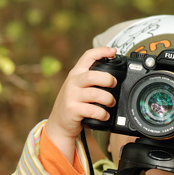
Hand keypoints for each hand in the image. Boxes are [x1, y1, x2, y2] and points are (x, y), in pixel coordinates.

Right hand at [46, 47, 117, 162]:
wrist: (59, 123)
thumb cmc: (74, 104)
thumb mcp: (78, 87)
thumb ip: (91, 81)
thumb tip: (114, 77)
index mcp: (76, 74)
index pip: (87, 56)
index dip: (101, 51)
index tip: (113, 51)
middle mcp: (73, 82)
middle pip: (92, 76)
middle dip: (107, 79)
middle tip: (114, 84)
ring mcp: (72, 96)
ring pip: (95, 94)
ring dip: (108, 99)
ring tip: (111, 103)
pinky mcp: (73, 110)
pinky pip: (92, 110)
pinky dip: (102, 113)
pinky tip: (105, 115)